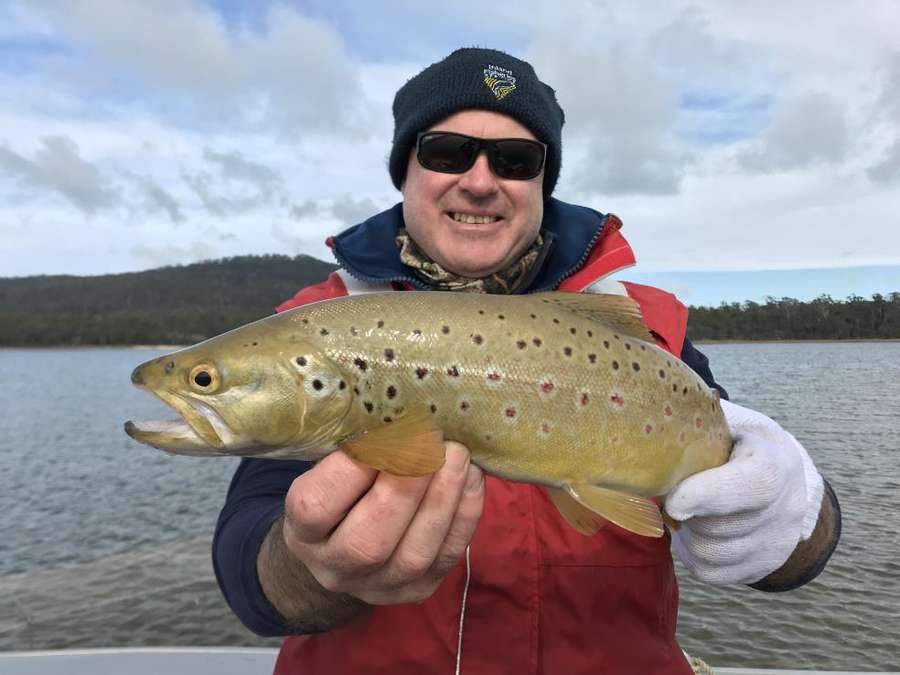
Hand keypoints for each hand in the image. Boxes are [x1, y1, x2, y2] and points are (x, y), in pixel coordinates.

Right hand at [281, 441, 484, 604]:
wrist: (344, 552)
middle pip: (370, 540)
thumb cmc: (338, 492)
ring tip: (457, 454)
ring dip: (443, 497)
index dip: (352, 468)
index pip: (317, 507)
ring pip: (415, 553)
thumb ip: (351, 448)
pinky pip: (448, 554)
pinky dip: (465, 511)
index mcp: (303, 533)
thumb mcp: (326, 468)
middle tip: (430, 441)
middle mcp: (335, 568)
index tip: (383, 430)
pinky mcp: (419, 589)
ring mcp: (379, 586)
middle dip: (406, 485)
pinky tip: (471, 476)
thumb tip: (393, 414)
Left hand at [665, 400, 823, 584]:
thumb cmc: (742, 444)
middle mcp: (785, 508)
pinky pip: (711, 572)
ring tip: (687, 510)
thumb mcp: (731, 421)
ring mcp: (776, 543)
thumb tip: (650, 405)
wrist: (786, 480)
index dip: (709, 495)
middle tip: (676, 493)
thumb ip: (699, 416)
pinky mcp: (762, 567)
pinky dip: (693, 553)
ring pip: (712, 553)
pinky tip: (696, 529)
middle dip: (688, 512)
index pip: (752, 486)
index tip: (673, 501)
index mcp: (775, 462)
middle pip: (722, 526)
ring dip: (687, 533)